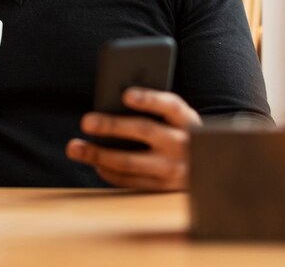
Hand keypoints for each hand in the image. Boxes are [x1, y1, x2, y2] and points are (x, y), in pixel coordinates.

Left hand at [66, 87, 201, 190]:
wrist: (210, 167)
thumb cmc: (178, 131)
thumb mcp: (174, 118)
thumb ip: (152, 108)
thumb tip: (112, 101)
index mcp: (187, 119)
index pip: (169, 105)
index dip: (148, 99)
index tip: (125, 94)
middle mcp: (184, 144)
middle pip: (145, 131)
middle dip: (112, 126)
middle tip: (85, 121)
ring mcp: (175, 170)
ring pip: (131, 161)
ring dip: (99, 155)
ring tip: (74, 147)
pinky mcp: (164, 189)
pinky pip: (131, 181)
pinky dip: (109, 171)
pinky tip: (94, 162)